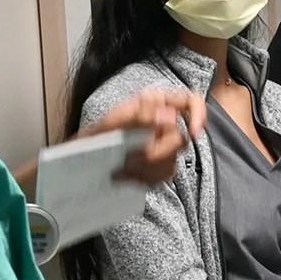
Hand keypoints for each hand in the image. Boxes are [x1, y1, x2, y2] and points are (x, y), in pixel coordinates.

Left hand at [85, 86, 207, 185]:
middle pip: (181, 138)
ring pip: (174, 159)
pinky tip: (129, 177)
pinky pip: (167, 173)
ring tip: (124, 171)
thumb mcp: (111, 125)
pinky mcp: (162, 163)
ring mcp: (163, 143)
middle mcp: (162, 121)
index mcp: (153, 103)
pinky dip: (148, 178)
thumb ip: (140, 117)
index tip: (192, 133)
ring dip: (148, 169)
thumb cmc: (93, 138)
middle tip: (131, 161)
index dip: (199, 114)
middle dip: (157, 154)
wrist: (82, 163)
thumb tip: (170, 116)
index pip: (190, 101)